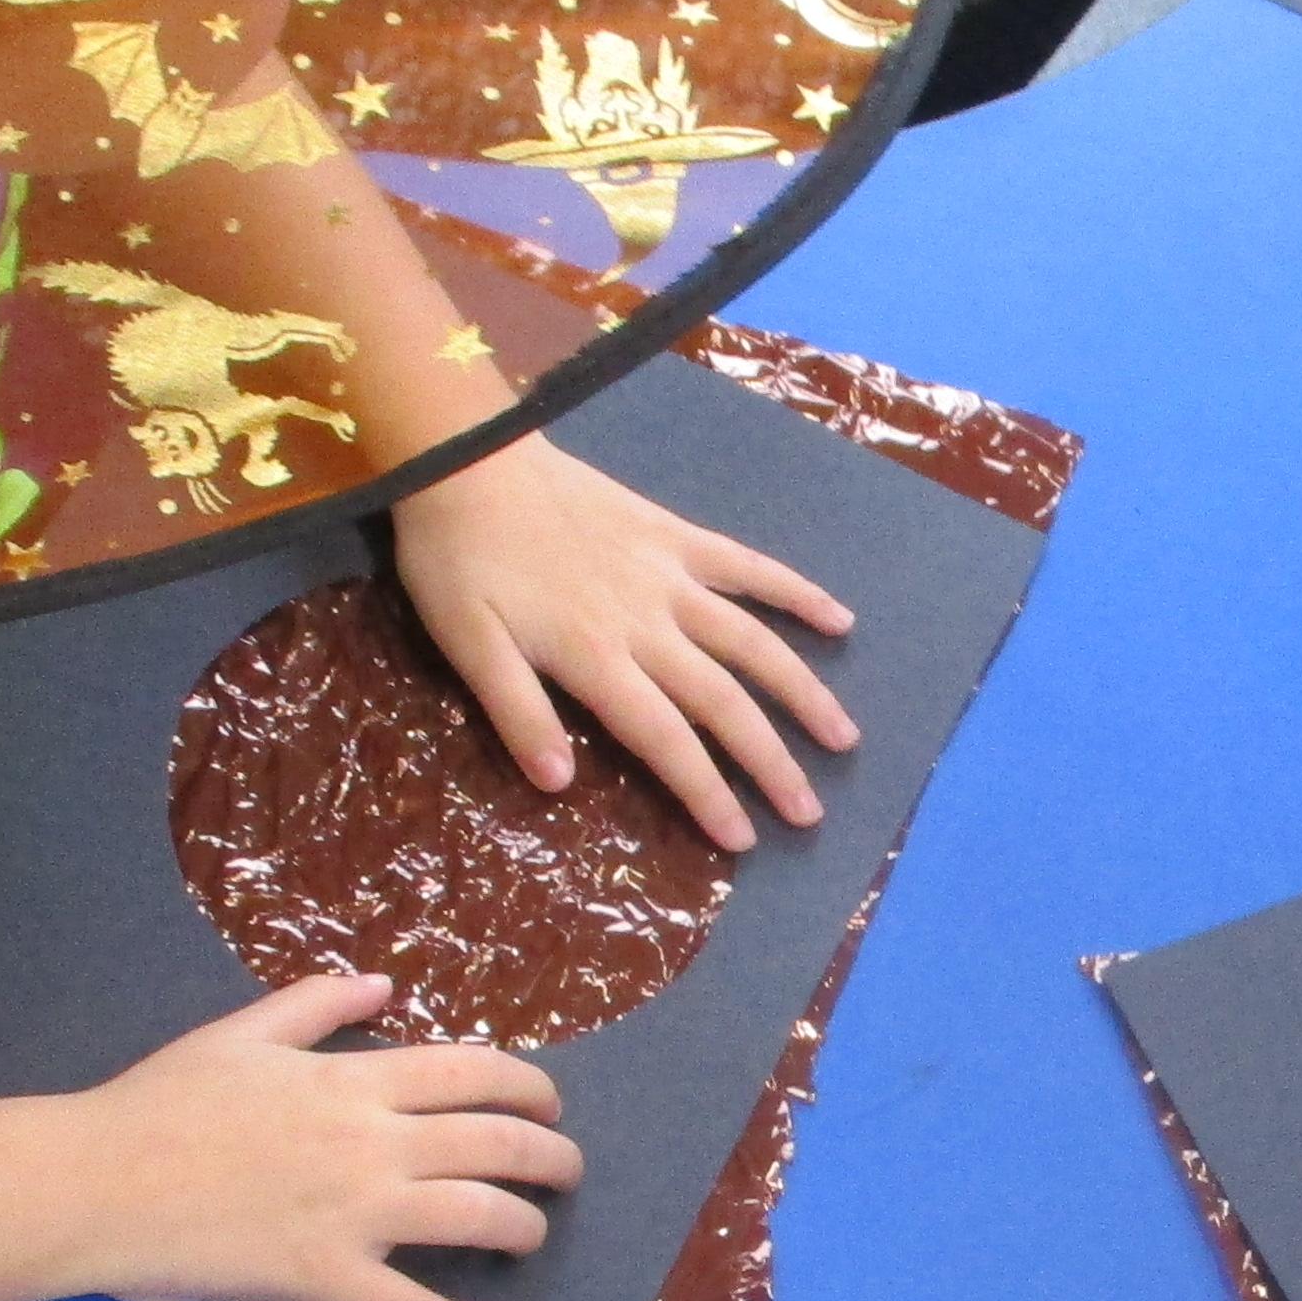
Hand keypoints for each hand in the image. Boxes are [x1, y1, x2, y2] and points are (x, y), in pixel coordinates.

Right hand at [61, 971, 583, 1300]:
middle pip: (497, 1143)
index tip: (548, 1106)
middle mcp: (369, 1143)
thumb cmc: (158, 1105)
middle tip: (566, 1172)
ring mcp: (353, 1213)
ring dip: (526, 1226)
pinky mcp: (326, 1279)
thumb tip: (383, 984)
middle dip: (551, 1158)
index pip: (472, 1074)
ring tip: (533, 1235)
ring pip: (477, 1216)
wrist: (93, 1181)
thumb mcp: (239, 1032)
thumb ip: (316, 1004)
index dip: (529, 1089)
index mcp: (351, 1080)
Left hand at [391, 430, 856, 848]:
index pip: (666, 741)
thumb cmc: (459, 561)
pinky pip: (747, 567)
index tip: (742, 839)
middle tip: (808, 814)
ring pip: (752, 643)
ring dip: (802, 692)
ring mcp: (670, 578)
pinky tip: (839, 619)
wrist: (468, 461)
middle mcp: (649, 624)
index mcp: (597, 658)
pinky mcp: (676, 536)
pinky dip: (795, 593)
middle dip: (770, 763)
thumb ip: (517, 713)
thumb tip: (560, 783)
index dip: (706, 793)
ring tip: (843, 737)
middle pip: (723, 703)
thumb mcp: (467, 645)